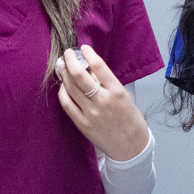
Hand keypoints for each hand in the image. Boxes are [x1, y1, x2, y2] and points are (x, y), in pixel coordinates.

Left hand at [56, 45, 149, 161]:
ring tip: (63, 67)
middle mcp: (103, 100)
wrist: (130, 146)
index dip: (88, 54)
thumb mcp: (124, 96)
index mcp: (117, 91)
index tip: (83, 48)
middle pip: (79, 75)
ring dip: (64, 74)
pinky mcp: (82, 124)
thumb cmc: (129, 118)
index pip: (99, 66)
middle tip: (67, 54)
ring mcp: (91, 113)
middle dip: (70, 60)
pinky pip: (66, 103)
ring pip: (71, 87)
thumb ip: (107, 83)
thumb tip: (89, 69)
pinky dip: (63, 92)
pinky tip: (63, 86)